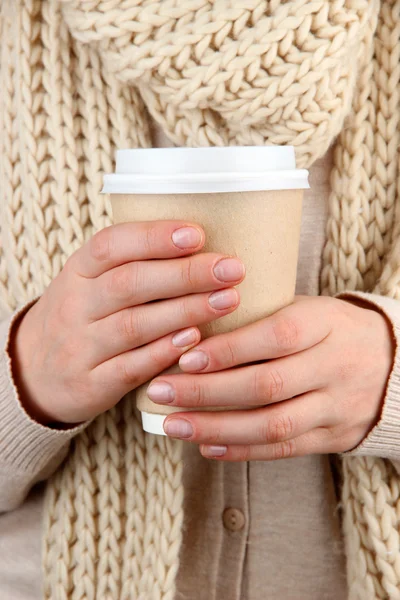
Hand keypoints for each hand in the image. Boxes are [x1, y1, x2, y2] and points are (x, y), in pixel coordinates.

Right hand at [10, 221, 244, 424]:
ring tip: (228, 300)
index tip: (197, 234)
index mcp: (79, 270)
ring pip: (134, 325)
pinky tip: (196, 340)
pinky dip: (164, 352)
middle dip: (185, 274)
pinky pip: (130, 367)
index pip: (111, 245)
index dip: (154, 238)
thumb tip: (202, 244)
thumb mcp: (91, 281)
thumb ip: (134, 264)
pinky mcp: (90, 383)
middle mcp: (76, 305)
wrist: (35, 370)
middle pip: (130, 284)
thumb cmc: (83, 315)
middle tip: (231, 269)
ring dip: (185, 311)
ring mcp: (80, 346)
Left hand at [147, 296, 394, 460]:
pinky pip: (285, 450)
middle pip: (267, 385)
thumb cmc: (331, 328)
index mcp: (325, 324)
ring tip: (173, 425)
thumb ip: (261, 315)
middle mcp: (332, 366)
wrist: (393, 364)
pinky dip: (243, 450)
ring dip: (217, 428)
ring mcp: (335, 406)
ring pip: (274, 425)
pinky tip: (207, 445)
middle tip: (161, 390)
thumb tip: (194, 322)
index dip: (228, 350)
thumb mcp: (307, 307)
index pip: (275, 336)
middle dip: (208, 392)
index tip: (185, 355)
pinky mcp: (333, 436)